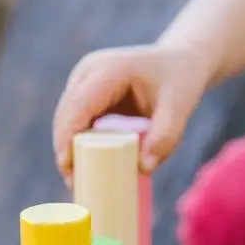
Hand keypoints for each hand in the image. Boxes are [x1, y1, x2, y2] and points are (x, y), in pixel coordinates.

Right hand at [52, 41, 212, 182]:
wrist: (180, 61)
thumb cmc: (180, 81)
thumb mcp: (180, 106)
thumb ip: (166, 136)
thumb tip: (144, 168)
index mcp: (109, 70)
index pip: (78, 106)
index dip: (67, 137)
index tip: (67, 168)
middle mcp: (89, 71)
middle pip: (65, 114)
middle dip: (64, 149)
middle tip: (74, 183)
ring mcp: (83, 80)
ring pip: (64, 119)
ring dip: (66, 148)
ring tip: (76, 179)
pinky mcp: (84, 92)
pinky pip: (72, 120)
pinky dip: (73, 143)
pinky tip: (80, 165)